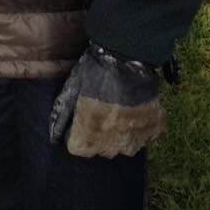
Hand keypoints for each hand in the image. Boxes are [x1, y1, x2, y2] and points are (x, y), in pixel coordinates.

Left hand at [48, 43, 166, 157]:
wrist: (128, 58)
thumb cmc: (95, 72)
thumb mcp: (72, 91)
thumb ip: (62, 116)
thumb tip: (54, 136)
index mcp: (89, 134)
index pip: (79, 149)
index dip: (78, 135)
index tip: (81, 123)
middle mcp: (112, 144)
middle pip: (103, 150)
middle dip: (100, 136)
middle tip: (103, 113)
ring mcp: (136, 138)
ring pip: (126, 147)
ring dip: (122, 135)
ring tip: (122, 112)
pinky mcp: (155, 129)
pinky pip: (147, 138)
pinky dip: (142, 129)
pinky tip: (138, 113)